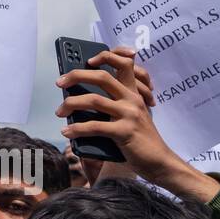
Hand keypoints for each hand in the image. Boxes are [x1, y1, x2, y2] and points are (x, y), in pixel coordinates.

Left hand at [57, 50, 218, 202]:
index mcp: (133, 93)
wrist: (160, 162)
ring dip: (71, 104)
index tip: (89, 59)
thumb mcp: (131, 116)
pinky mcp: (125, 132)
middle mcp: (132, 99)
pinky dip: (77, 129)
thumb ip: (113, 105)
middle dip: (77, 75)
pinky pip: (95, 126)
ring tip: (59, 111)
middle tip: (60, 82)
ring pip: (94, 100)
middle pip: (102, 76)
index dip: (106, 56)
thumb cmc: (140, 139)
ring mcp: (129, 114)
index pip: (124, 64)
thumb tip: (80, 100)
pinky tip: (67, 132)